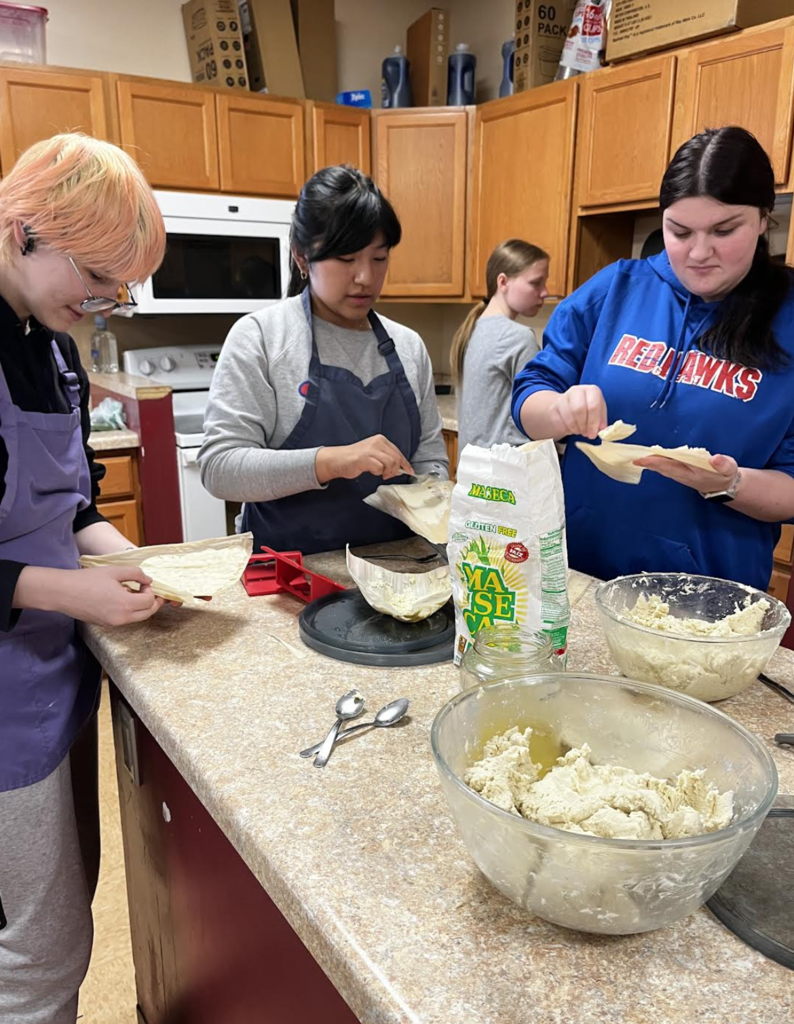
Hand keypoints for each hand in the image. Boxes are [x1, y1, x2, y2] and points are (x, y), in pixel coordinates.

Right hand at [15, 565, 167, 625]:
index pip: (150, 602)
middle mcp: (121, 618)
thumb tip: (148, 580)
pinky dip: (129, 610)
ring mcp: (113, 624)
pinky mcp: (105, 624)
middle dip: (151, 602)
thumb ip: (136, 574)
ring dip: (140, 606)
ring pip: (136, 618)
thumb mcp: (115, 571)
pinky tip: (121, 598)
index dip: (150, 590)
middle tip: (147, 590)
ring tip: (132, 592)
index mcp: (125, 605)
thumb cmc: (87, 579)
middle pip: (147, 613)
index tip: (142, 582)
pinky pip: (124, 619)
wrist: (63, 592)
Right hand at [315, 435, 413, 483]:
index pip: (398, 452)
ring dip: (387, 472)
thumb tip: (401, 468)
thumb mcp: (374, 454)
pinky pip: (379, 468)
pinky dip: (377, 472)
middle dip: (395, 470)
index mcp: (380, 440)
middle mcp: (377, 442)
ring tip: (380, 473)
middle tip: (388, 475)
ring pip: (390, 463)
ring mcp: (370, 450)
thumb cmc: (356, 459)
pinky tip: (371, 471)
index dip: (405, 463)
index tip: (410, 471)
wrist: (338, 459)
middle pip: (396, 458)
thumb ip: (387, 458)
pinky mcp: (365, 458)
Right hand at [548, 385, 607, 439]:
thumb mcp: (599, 413)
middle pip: (579, 410)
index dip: (593, 422)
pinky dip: (566, 428)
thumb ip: (601, 421)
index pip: (593, 405)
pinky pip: (559, 421)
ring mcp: (564, 397)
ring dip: (575, 428)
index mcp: (592, 390)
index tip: (593, 434)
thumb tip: (601, 429)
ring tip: (579, 431)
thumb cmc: (588, 410)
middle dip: (583, 426)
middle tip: (586, 434)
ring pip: (569, 417)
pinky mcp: (554, 407)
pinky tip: (571, 428)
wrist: (570, 406)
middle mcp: (577, 390)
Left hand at [635, 453, 738, 493]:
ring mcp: (680, 475)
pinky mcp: (681, 473)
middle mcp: (682, 475)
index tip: (642, 459)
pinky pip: (666, 467)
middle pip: (662, 468)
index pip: (670, 466)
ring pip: (662, 468)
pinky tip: (650, 458)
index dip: (656, 463)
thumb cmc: (725, 475)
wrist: (725, 486)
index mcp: (691, 474)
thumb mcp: (729, 469)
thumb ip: (723, 464)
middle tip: (633, 456)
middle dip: (648, 462)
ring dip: (650, 462)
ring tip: (637, 456)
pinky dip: (657, 462)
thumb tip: (715, 458)